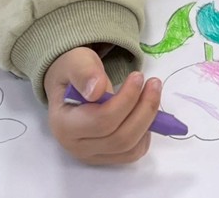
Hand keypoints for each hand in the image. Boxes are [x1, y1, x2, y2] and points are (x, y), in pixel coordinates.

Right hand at [44, 47, 161, 164]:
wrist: (70, 85)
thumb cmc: (74, 72)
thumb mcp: (76, 61)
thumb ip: (84, 72)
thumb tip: (96, 90)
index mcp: (64, 124)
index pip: (101, 121)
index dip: (126, 100)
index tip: (137, 76)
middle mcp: (77, 146)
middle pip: (119, 139)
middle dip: (143, 110)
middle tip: (154, 83)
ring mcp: (92, 155)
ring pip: (129, 148)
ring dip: (148, 120)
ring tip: (153, 93)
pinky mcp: (106, 156)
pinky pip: (132, 153)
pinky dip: (145, 134)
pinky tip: (145, 112)